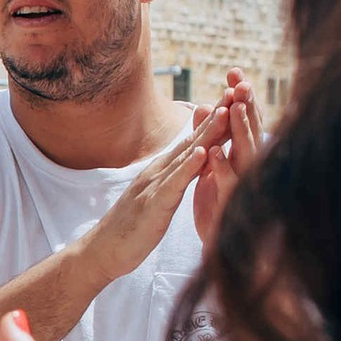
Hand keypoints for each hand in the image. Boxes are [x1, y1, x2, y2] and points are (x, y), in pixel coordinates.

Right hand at [74, 98, 235, 288]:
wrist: (103, 250)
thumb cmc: (133, 227)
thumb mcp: (158, 196)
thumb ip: (174, 178)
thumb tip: (190, 162)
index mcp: (164, 171)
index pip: (195, 141)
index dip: (216, 120)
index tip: (236, 99)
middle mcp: (160, 171)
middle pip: (193, 139)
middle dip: (217, 116)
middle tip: (237, 90)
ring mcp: (155, 185)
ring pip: (185, 156)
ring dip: (206, 133)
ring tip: (224, 112)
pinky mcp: (153, 205)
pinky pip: (173, 183)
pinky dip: (188, 167)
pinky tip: (201, 153)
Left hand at [192, 73, 261, 249]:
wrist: (219, 246)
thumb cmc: (217, 204)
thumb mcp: (210, 164)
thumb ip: (208, 135)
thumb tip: (206, 105)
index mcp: (240, 156)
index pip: (243, 120)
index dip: (240, 96)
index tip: (234, 71)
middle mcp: (246, 168)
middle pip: (249, 131)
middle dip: (246, 106)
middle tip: (241, 81)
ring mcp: (241, 188)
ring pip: (244, 155)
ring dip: (239, 131)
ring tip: (233, 108)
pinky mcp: (230, 208)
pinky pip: (228, 186)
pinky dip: (222, 168)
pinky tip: (214, 153)